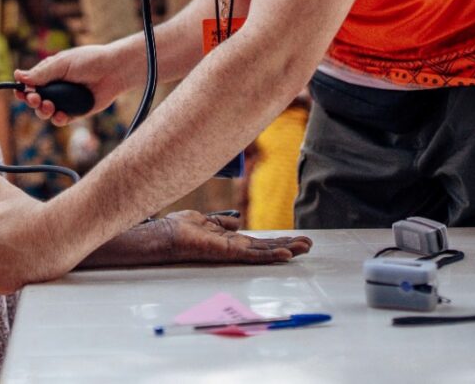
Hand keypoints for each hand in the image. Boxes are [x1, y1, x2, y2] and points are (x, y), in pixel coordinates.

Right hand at [16, 43, 138, 125]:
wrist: (113, 71)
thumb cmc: (88, 61)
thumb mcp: (62, 64)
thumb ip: (41, 73)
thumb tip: (18, 75)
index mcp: (49, 74)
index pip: (30, 84)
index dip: (22, 90)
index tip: (19, 92)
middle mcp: (55, 88)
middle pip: (35, 101)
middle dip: (32, 101)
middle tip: (36, 99)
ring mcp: (65, 101)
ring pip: (46, 112)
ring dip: (43, 111)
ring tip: (49, 106)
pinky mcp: (75, 112)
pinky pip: (61, 120)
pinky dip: (58, 119)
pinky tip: (60, 115)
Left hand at [159, 211, 311, 263]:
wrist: (166, 235)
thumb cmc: (179, 228)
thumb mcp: (204, 220)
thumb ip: (221, 222)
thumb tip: (237, 221)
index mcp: (230, 240)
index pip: (259, 242)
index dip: (277, 240)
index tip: (295, 238)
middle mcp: (234, 247)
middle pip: (267, 248)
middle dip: (288, 245)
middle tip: (308, 244)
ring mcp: (232, 251)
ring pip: (264, 252)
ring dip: (286, 249)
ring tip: (304, 248)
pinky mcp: (228, 252)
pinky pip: (253, 254)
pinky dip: (270, 255)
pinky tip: (285, 254)